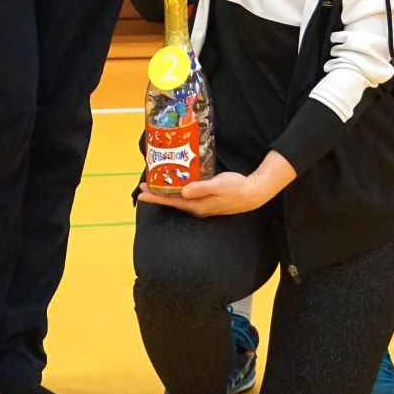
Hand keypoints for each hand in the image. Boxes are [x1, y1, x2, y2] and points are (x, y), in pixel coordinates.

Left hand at [137, 154, 294, 216]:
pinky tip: (175, 187)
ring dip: (166, 193)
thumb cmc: (236, 188)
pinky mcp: (206, 202)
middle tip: (142, 187)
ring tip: (155, 186)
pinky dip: (177, 192)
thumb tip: (184, 191)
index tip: (141, 194)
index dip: (156, 197)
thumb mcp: (219, 185)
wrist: (252, 194)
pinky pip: (186, 198)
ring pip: (178, 200)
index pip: (171, 201)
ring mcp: (201, 206)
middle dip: (157, 195)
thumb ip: (201, 188)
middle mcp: (196, 208)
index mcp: (197, 205)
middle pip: (172, 201)